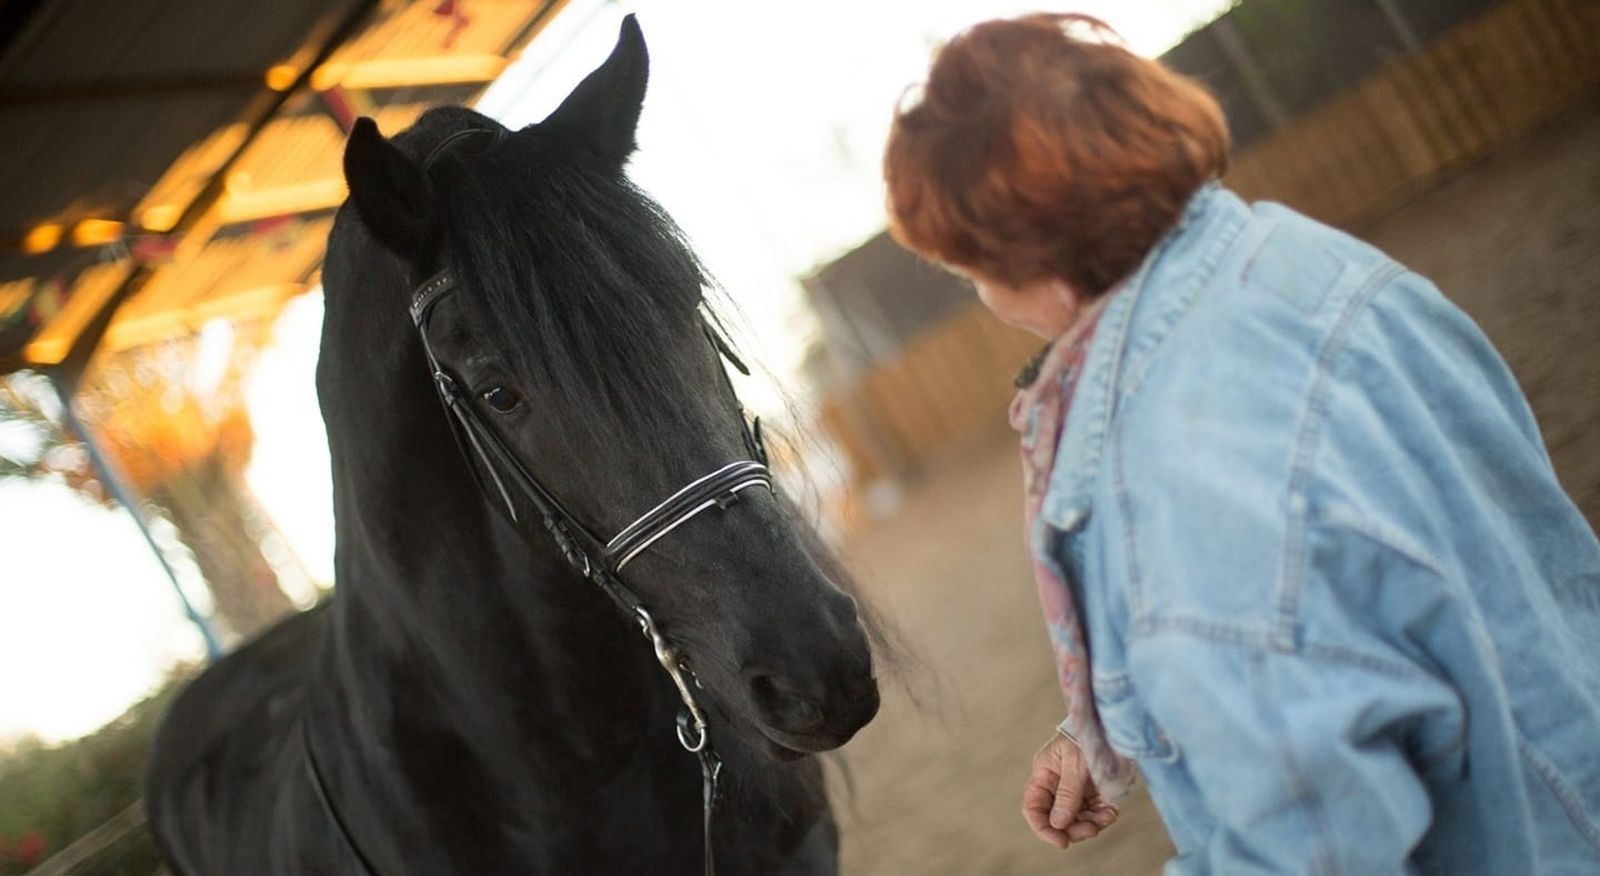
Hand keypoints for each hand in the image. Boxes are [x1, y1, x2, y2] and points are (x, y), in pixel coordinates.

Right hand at [1022, 730, 1118, 848]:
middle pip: (1057, 818)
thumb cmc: (1087, 736)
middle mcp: (1057, 784)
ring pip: (1078, 819)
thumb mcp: (1075, 764)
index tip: (1061, 841)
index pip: (1034, 808)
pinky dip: (1103, 816)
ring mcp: (1076, 788)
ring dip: (1092, 824)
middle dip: (1073, 828)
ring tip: (1108, 816)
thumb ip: (1067, 794)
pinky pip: (1095, 812)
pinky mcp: (1095, 790)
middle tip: (1092, 830)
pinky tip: (1112, 811)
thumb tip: (1058, 824)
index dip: (1043, 828)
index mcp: (1044, 774)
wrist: (1112, 723)